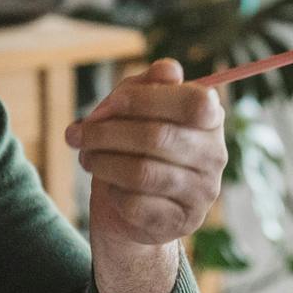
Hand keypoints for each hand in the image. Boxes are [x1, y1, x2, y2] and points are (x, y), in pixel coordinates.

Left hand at [65, 58, 225, 250]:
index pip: (192, 102)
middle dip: (106, 133)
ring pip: (142, 173)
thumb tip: (168, 69)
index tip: (108, 104)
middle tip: (77, 135)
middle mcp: (215, 155)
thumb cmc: (136, 147)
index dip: (145, 99)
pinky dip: (114, 193)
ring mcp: (202, 192)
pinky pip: (137, 204)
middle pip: (158, 137)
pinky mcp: (182, 222)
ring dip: (102, 163)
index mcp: (210, 119)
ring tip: (86, 158)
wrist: (134, 207)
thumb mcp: (138, 110)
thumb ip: (148, 86)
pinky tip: (110, 188)